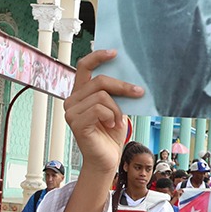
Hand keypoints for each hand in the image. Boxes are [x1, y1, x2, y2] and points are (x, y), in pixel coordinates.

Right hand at [64, 51, 143, 174]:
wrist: (107, 158)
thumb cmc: (112, 133)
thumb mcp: (117, 108)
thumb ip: (116, 93)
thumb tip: (131, 77)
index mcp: (81, 93)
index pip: (84, 67)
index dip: (98, 57)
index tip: (114, 52)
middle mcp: (72, 100)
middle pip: (99, 81)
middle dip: (123, 86)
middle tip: (139, 92)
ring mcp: (71, 111)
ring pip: (102, 96)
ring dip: (117, 108)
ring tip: (117, 120)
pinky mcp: (75, 122)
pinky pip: (99, 109)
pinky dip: (111, 116)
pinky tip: (112, 125)